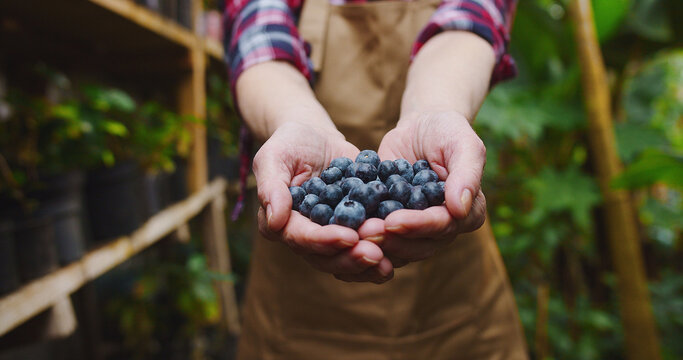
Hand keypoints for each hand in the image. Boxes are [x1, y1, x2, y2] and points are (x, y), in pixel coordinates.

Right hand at [254, 121, 394, 282]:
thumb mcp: (274, 156)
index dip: (324, 241)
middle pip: (326, 257)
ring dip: (368, 264)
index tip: (349, 238)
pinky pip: (365, 246)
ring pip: (346, 259)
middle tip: (376, 255)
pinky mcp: (352, 229)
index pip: (301, 238)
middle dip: (351, 259)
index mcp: (280, 223)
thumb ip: (272, 187)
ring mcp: (329, 235)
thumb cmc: (290, 143)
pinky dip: (382, 252)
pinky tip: (401, 252)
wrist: (316, 137)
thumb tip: (276, 222)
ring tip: (389, 263)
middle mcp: (304, 236)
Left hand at [358, 111, 486, 266]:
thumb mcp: (462, 143)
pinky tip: (341, 238)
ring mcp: (416, 230)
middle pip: (419, 244)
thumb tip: (459, 209)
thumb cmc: (446, 131)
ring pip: (397, 247)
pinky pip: (379, 238)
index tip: (394, 221)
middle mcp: (444, 228)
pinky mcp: (392, 224)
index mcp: (467, 213)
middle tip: (364, 232)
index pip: (443, 226)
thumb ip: (467, 174)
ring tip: (352, 234)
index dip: (418, 226)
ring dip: (374, 244)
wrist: (420, 126)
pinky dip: (361, 240)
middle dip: (391, 240)